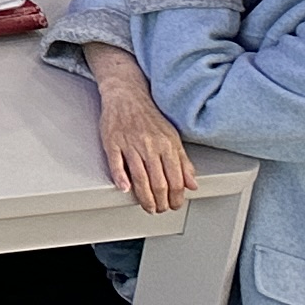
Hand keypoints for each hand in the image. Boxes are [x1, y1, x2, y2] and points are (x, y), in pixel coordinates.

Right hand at [96, 73, 195, 214]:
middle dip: (161, 201)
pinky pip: (116, 163)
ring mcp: (130, 143)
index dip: (176, 197)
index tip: (174, 205)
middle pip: (158, 182)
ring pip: (139, 177)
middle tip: (160, 210)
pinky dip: (120, 177)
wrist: (126, 95)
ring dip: (144, 197)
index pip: (175, 179)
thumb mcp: (172, 137)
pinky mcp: (112, 141)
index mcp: (167, 145)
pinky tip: (124, 188)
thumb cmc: (148, 117)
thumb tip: (192, 184)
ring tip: (148, 206)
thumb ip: (183, 161)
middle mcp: (150, 145)